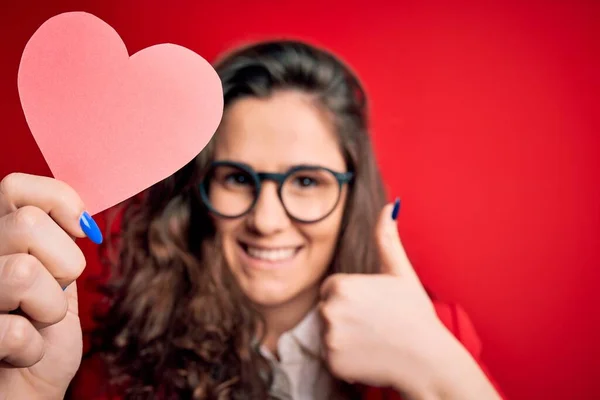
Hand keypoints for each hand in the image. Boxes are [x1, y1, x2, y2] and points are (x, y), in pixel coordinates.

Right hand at [0, 173, 100, 398]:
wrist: (23, 387)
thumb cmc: (41, 327)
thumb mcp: (56, 276)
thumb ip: (58, 241)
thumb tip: (84, 219)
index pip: (16, 186)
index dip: (59, 200)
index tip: (80, 230)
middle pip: (27, 225)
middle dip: (63, 263)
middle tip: (54, 288)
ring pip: (21, 272)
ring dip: (50, 306)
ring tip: (38, 320)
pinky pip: (15, 331)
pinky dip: (33, 348)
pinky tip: (21, 352)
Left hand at [319, 200, 462, 397]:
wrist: (426, 360)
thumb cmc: (415, 314)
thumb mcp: (400, 273)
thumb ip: (387, 239)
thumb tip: (389, 206)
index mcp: (343, 286)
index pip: (332, 288)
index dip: (352, 296)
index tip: (372, 305)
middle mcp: (331, 311)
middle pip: (328, 310)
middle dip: (346, 316)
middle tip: (374, 323)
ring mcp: (331, 339)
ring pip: (329, 333)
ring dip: (345, 337)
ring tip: (373, 339)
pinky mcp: (333, 363)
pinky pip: (332, 357)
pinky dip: (346, 359)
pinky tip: (369, 355)